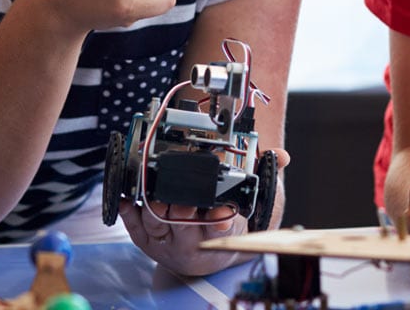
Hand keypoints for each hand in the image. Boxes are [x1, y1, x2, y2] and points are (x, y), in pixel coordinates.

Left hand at [120, 147, 288, 276]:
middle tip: (183, 196)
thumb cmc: (225, 223)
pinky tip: (128, 196)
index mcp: (220, 233)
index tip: (220, 212)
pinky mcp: (147, 241)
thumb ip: (265, 177)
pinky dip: (129, 211)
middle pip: (185, 225)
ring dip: (155, 207)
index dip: (219, 220)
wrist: (207, 253)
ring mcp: (168, 242)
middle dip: (183, 209)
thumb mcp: (251, 205)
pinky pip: (135, 227)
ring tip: (154, 190)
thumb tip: (281, 156)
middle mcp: (193, 242)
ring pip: (158, 224)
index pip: (219, 227)